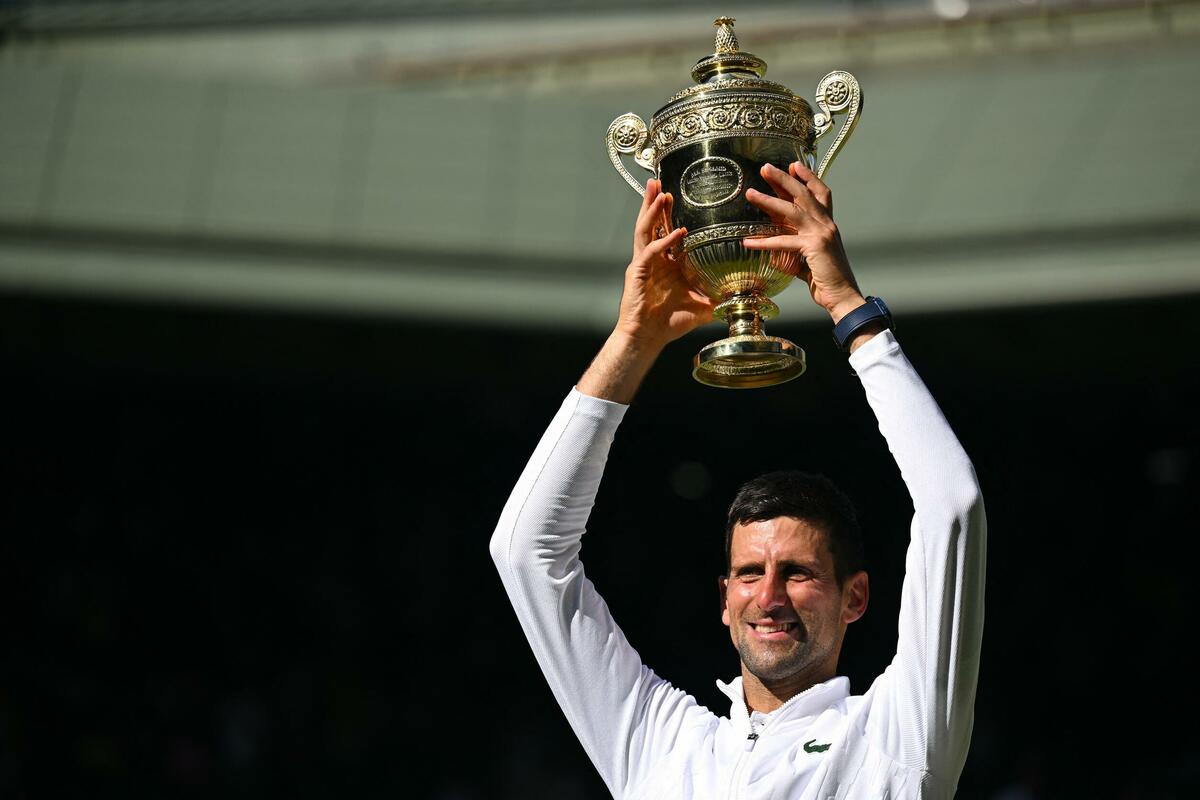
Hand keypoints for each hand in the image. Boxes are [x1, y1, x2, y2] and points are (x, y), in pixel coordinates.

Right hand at [615, 178, 716, 349]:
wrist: (647, 338)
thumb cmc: (669, 323)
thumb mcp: (701, 306)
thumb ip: (719, 298)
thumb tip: (745, 296)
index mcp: (664, 264)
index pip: (664, 231)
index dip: (667, 214)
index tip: (675, 195)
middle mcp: (652, 260)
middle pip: (651, 224)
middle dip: (655, 203)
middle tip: (660, 182)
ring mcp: (643, 264)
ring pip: (645, 230)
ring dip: (652, 211)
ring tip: (659, 193)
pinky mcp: (637, 273)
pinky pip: (651, 251)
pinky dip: (664, 241)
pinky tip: (677, 233)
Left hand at [742, 161, 865, 322]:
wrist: (843, 297)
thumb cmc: (827, 281)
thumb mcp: (811, 261)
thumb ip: (797, 252)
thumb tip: (779, 254)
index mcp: (828, 225)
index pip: (820, 193)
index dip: (808, 177)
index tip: (793, 165)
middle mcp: (827, 224)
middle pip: (804, 194)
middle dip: (784, 178)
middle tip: (765, 168)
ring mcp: (822, 234)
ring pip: (792, 210)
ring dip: (768, 200)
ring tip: (750, 193)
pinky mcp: (814, 247)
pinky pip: (784, 241)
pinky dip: (764, 241)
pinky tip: (748, 242)